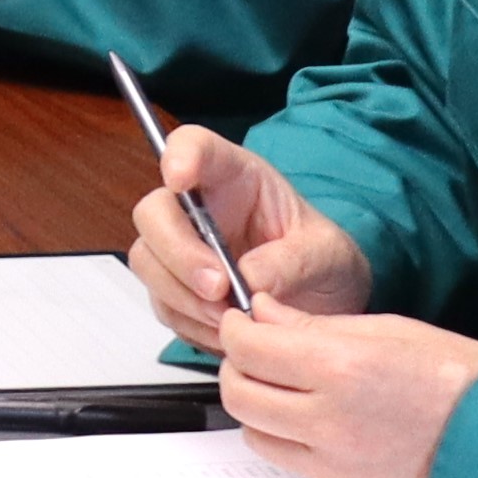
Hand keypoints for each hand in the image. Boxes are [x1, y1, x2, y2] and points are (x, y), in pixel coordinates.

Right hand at [127, 129, 371, 343]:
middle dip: (179, 253)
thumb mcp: (328, 255)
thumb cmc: (324, 263)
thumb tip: (250, 280)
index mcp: (235, 177)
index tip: (179, 178)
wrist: (324, 306)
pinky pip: (162, 305)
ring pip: (148, 262)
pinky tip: (226, 330)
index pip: (193, 146)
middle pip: (154, 213)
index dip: (178, 156)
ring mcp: (181, 248)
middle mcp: (197, 208)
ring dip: (184, 296)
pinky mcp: (176, 289)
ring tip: (232, 318)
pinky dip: (191, 323)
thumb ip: (293, 261)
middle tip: (219, 288)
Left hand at [212, 306, 477, 477]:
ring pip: (261, 438)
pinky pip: (303, 472)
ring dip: (267, 414)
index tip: (244, 325)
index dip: (237, 331)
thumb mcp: (390, 331)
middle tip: (260, 359)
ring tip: (302, 398)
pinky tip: (347, 435)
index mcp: (340, 368)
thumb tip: (262, 315)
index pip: (247, 348)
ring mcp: (338, 470)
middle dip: (241, 372)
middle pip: (240, 397)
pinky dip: (308, 450)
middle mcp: (331, 423)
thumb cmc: (466, 383)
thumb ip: (314, 325)